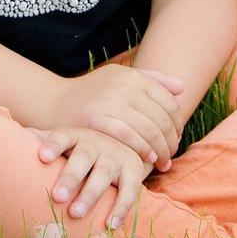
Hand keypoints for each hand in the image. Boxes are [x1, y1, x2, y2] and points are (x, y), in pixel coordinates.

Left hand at [37, 126, 153, 228]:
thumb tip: (8, 138)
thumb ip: (41, 140)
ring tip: (75, 214)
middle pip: (83, 158)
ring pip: (103, 176)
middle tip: (57, 196)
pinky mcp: (132, 173)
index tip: (41, 157)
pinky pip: (128, 192)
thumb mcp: (63, 141)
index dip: (52, 146)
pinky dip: (120, 209)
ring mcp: (115, 158)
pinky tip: (109, 225)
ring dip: (90, 195)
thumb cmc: (80, 148)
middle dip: (70, 177)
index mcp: (74, 136)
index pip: (62, 137)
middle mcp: (96, 144)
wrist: (121, 142)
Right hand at [51, 63, 184, 169]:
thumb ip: (151, 80)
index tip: (175, 138)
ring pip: (149, 129)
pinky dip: (143, 150)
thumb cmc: (91, 95)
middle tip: (171, 155)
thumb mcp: (119, 79)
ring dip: (161, 149)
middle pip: (161, 118)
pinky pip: (129, 137)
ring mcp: (110, 101)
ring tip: (163, 162)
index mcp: (132, 75)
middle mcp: (123, 85)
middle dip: (171, 141)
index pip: (169, 102)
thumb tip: (181, 87)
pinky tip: (147, 159)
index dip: (177, 123)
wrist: (54, 103)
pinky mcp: (97, 118)